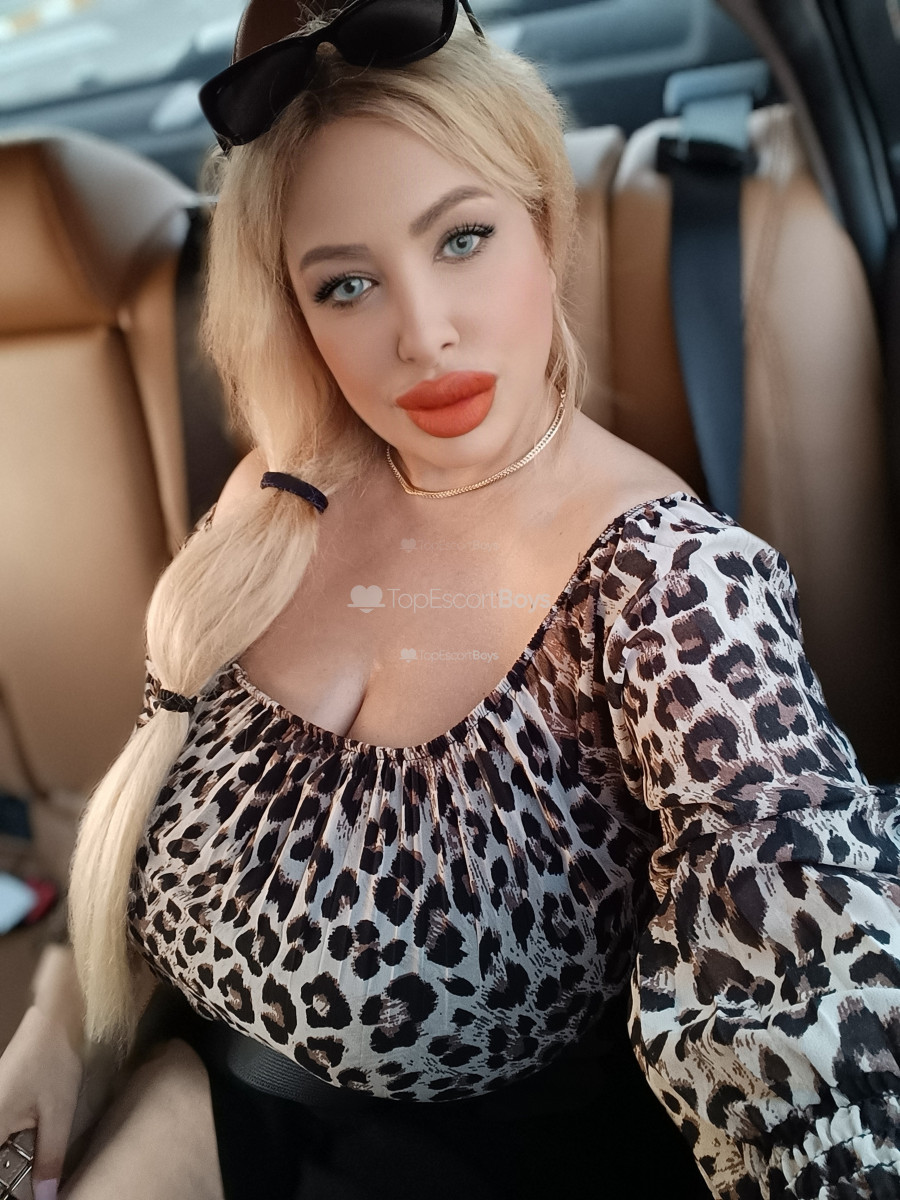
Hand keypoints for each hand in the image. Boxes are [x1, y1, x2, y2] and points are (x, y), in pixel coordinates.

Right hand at [0, 1006, 83, 1198]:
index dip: (4, 1187)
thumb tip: (45, 1198)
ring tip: (25, 1177)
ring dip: (7, 1161)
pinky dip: (7, 1147)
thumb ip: (49, 1158)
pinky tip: (22, 1156)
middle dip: (6, 1174)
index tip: (19, 1195)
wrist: (56, 1017)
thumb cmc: (56, 1061)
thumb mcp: (58, 1114)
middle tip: (29, 1188)